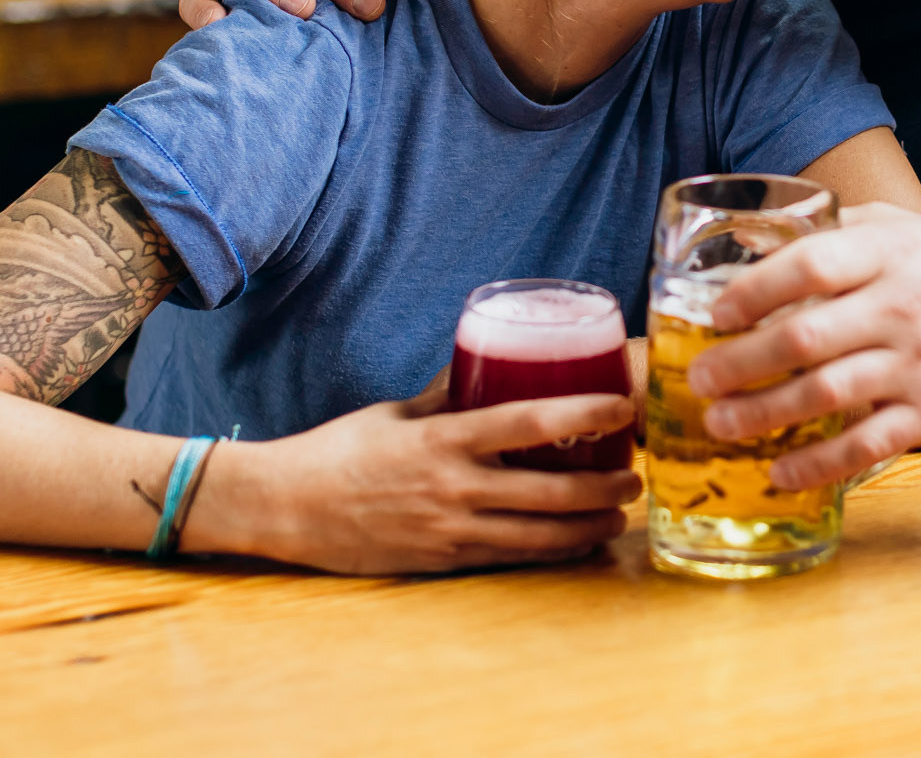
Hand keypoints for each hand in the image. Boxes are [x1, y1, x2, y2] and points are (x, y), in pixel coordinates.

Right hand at [204, 379, 641, 574]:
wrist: (286, 508)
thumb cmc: (340, 451)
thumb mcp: (397, 411)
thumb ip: (447, 394)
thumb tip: (488, 359)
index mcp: (444, 439)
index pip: (529, 422)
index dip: (583, 413)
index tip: (621, 407)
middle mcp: (454, 487)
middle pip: (550, 490)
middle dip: (603, 486)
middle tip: (635, 476)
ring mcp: (450, 530)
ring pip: (539, 535)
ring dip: (587, 526)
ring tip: (618, 515)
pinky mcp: (443, 562)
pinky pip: (511, 559)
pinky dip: (551, 553)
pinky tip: (579, 545)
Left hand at [686, 203, 920, 490]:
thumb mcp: (906, 228)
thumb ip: (837, 229)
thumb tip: (752, 239)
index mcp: (890, 253)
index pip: (811, 265)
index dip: (755, 291)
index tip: (717, 312)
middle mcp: (901, 307)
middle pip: (805, 338)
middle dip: (740, 363)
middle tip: (700, 378)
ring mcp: (917, 364)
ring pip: (825, 395)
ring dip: (763, 414)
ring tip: (720, 423)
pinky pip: (865, 446)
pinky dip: (817, 465)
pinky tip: (780, 472)